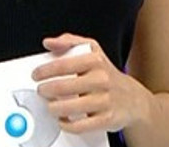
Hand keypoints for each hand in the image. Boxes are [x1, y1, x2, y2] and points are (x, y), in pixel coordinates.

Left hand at [31, 33, 151, 133]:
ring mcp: (104, 100)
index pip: (62, 65)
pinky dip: (66, 124)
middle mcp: (101, 79)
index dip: (44, 71)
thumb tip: (49, 42)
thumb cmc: (107, 74)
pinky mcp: (106, 119)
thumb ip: (69, 42)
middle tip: (42, 91)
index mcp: (95, 60)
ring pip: (68, 108)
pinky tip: (63, 119)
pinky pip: (79, 126)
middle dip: (45, 91)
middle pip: (62, 87)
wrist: (133, 99)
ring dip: (53, 108)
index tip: (36, 75)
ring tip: (51, 105)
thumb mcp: (92, 50)